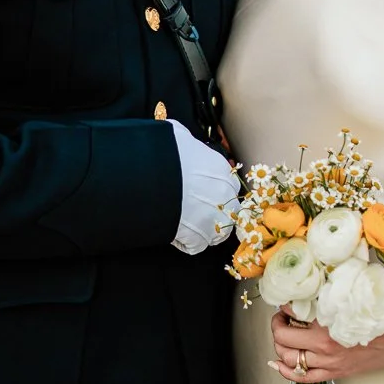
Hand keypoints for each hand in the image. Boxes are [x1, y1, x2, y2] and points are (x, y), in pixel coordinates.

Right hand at [169, 119, 240, 254]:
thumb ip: (187, 142)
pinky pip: (197, 246)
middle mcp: (225, 196)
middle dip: (215, 213)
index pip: (229, 185)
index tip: (202, 192)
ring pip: (217, 232)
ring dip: (204, 230)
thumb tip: (181, 139)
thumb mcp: (178, 137)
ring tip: (185, 224)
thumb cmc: (166, 152)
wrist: (155, 176)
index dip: (216, 191)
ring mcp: (214, 219)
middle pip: (229, 211)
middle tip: (194, 211)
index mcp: (222, 171)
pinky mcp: (199, 237)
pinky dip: (186, 243)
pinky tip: (174, 234)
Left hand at [268, 294, 383, 382]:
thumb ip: (332, 289)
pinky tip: (278, 362)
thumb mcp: (356, 291)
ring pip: (289, 359)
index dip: (285, 304)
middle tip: (282, 316)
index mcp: (329, 323)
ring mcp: (330, 362)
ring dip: (280, 345)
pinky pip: (303, 378)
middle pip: (284, 338)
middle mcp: (325, 346)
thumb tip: (312, 282)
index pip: (291, 312)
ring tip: (284, 333)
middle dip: (278, 324)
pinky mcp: (337, 373)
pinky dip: (286, 371)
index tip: (288, 300)